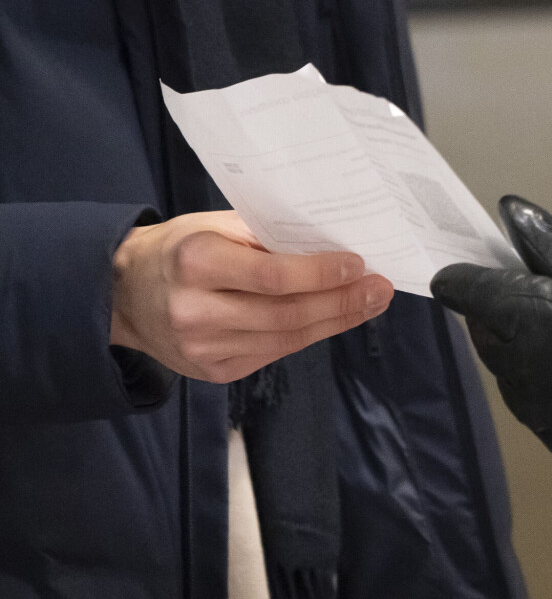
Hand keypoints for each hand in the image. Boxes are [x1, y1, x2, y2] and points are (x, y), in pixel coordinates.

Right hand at [109, 211, 392, 382]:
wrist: (124, 293)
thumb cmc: (181, 248)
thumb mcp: (213, 226)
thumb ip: (266, 236)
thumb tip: (332, 244)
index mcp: (195, 263)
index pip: (272, 276)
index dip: (321, 274)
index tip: (359, 264)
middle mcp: (196, 310)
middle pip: (286, 314)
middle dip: (342, 302)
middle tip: (380, 289)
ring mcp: (203, 348)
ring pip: (286, 339)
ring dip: (335, 321)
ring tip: (369, 303)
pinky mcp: (213, 372)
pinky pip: (274, 353)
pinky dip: (309, 335)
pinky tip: (334, 319)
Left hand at [431, 196, 551, 489]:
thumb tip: (511, 215)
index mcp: (547, 317)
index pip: (477, 297)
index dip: (463, 283)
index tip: (456, 276)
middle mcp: (539, 371)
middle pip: (489, 342)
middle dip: (493, 320)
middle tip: (512, 304)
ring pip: (512, 383)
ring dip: (518, 360)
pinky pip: (541, 416)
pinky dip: (546, 395)